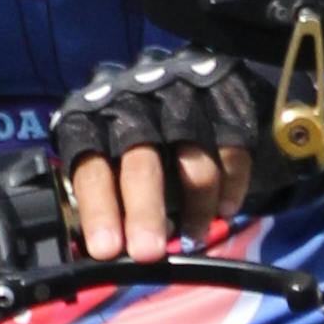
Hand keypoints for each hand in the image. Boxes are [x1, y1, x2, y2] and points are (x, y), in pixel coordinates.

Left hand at [51, 52, 259, 264]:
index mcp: (95, 119)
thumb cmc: (128, 127)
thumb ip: (100, 190)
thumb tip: (104, 251)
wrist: (181, 71)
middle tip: (149, 252)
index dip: (98, 209)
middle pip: (141, 163)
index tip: (107, 250)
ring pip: (192, 160)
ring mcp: (182, 98)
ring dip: (196, 208)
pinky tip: (227, 210)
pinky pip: (232, 150)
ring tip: (194, 238)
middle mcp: (136, 104)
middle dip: (145, 213)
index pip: (92, 166)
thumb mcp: (101, 147)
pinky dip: (231, 186)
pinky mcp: (223, 99)